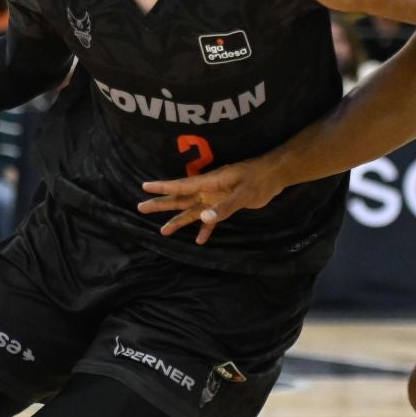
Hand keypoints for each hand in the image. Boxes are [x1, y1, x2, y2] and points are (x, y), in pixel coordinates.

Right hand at [138, 158, 286, 243]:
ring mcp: (215, 198)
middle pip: (180, 198)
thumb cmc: (258, 179)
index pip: (181, 186)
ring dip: (179, 220)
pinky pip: (211, 218)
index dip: (163, 187)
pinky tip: (199, 240)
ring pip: (192, 210)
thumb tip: (203, 218)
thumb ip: (223, 207)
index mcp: (209, 182)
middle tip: (140, 207)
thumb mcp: (242, 193)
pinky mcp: (226, 205)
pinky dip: (205, 228)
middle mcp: (208, 190)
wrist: (274, 176)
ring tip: (163, 231)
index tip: (144, 187)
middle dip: (161, 204)